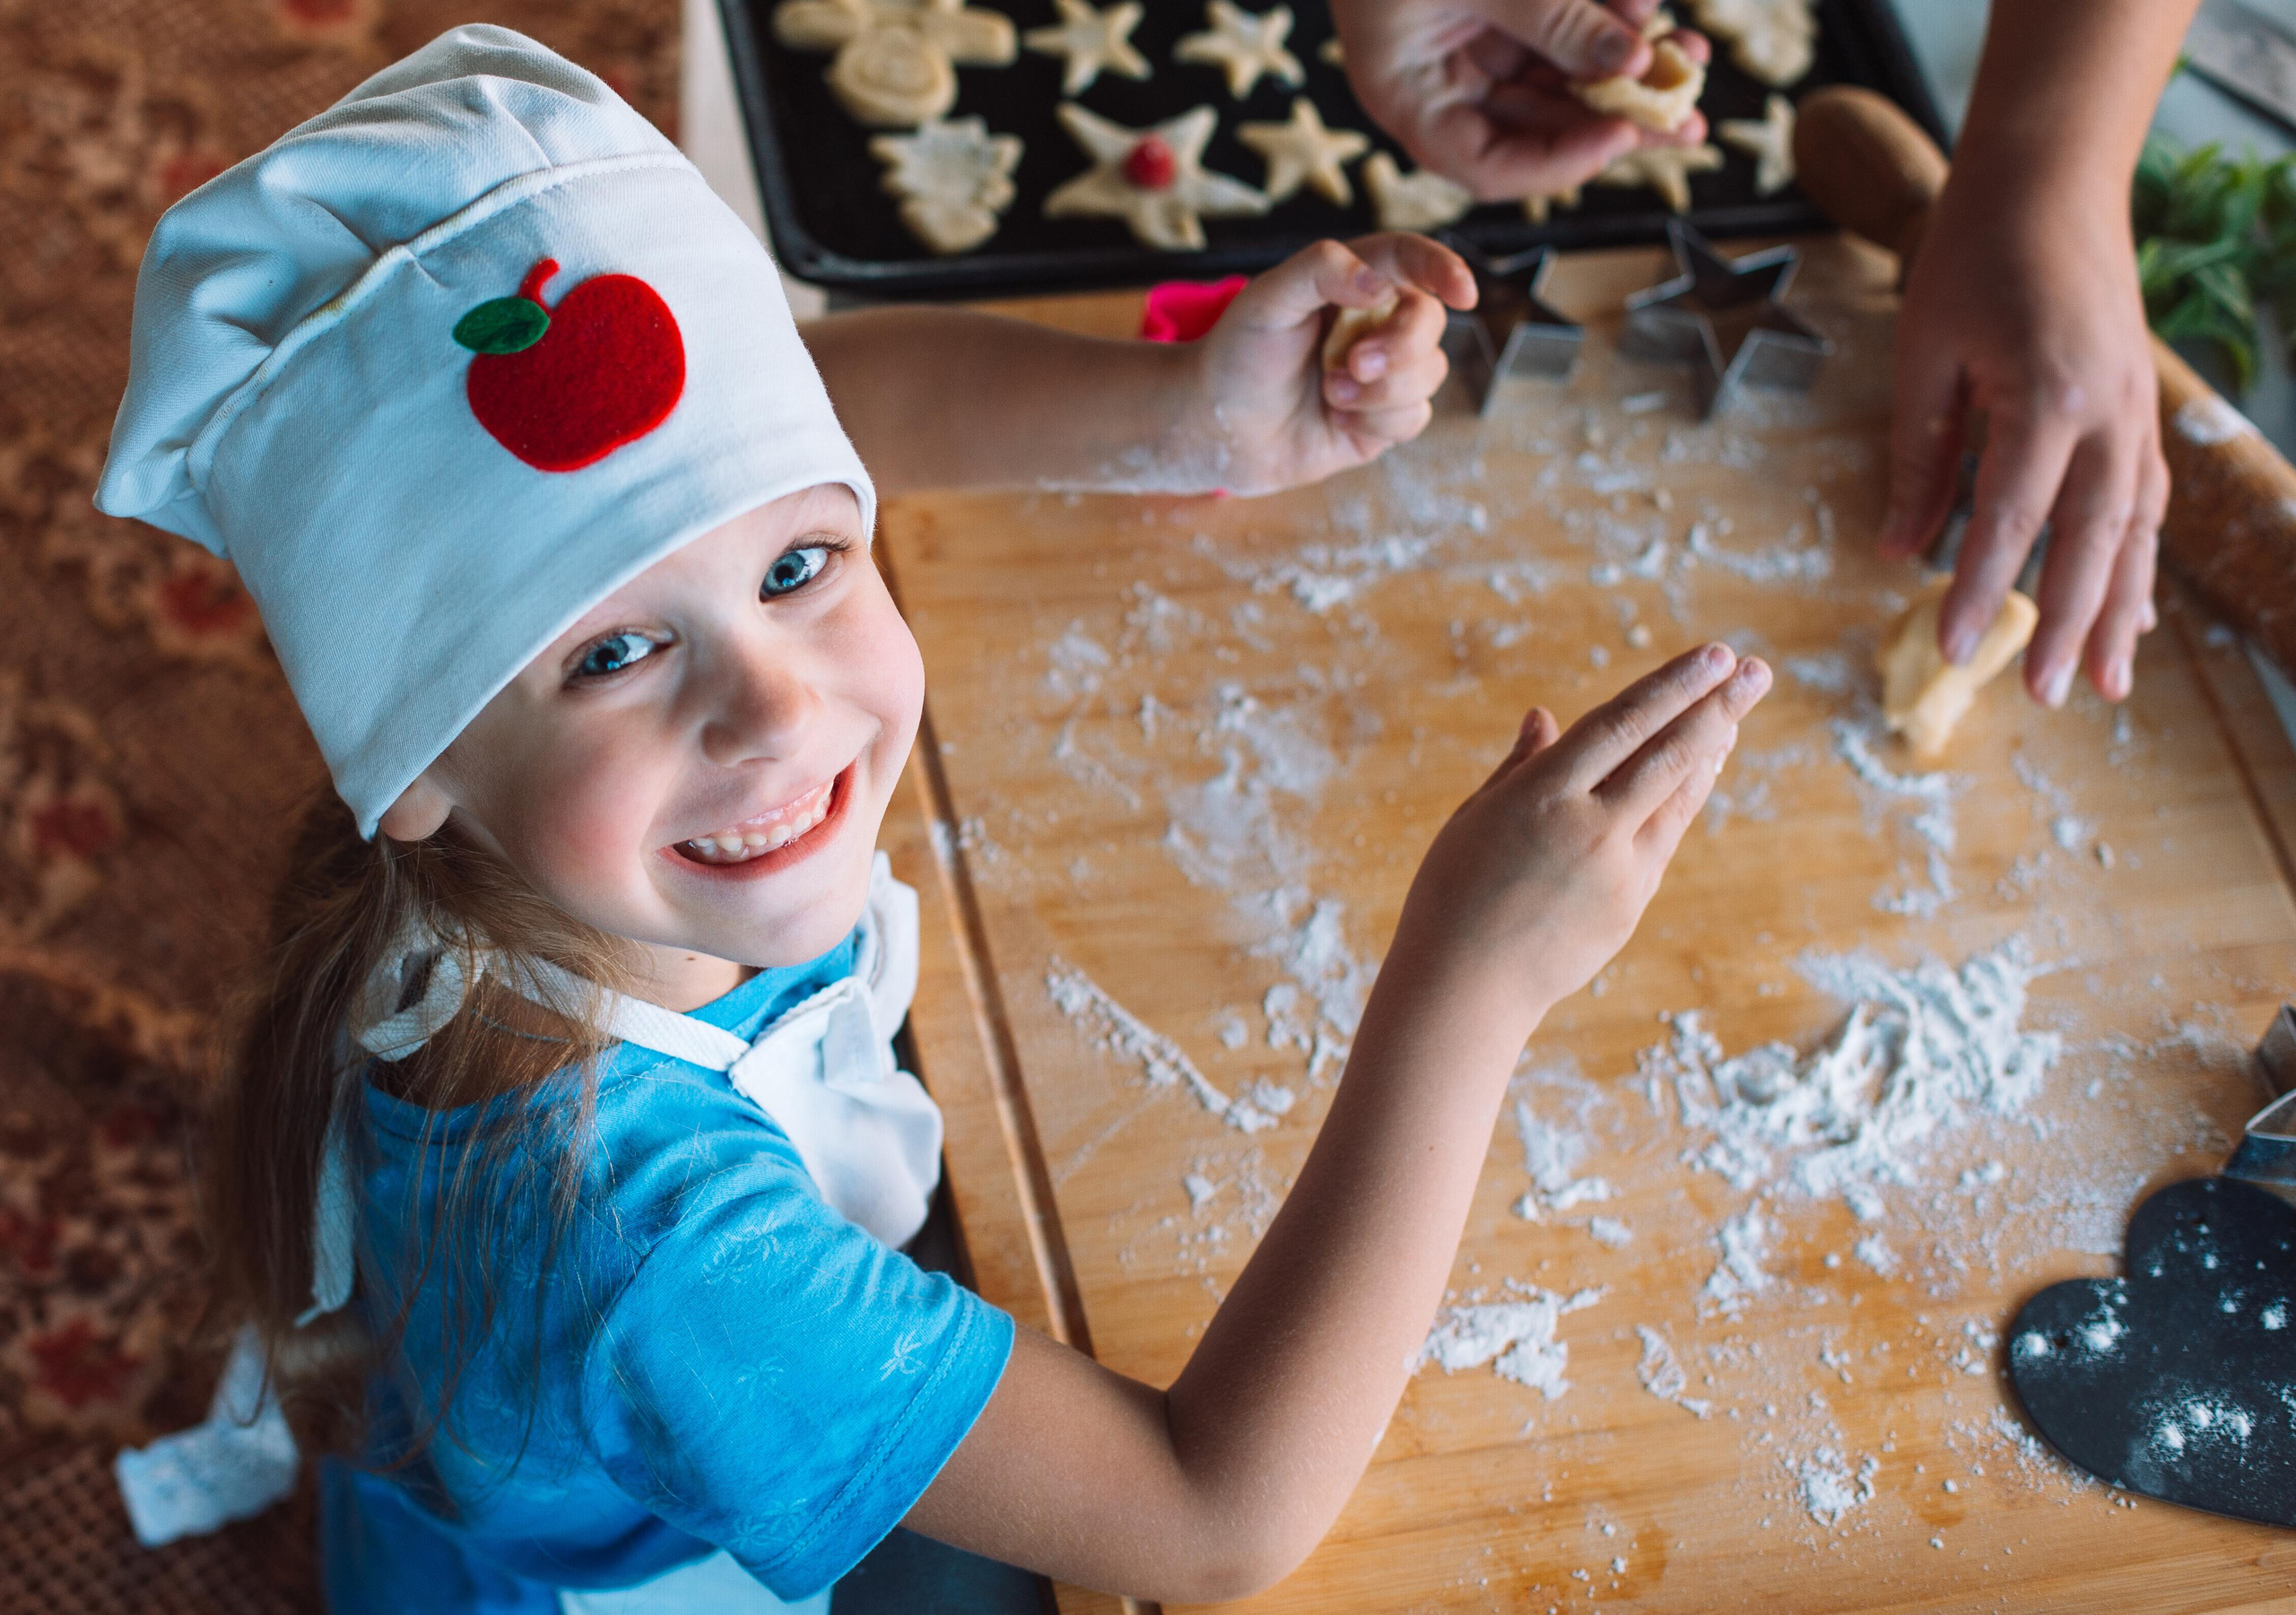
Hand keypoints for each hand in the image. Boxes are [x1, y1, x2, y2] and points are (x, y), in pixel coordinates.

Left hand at [1181, 233, 1475, 494]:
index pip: (1410, 261)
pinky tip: (1336, 420)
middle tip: (1352, 363)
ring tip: (1329, 393)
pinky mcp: (1383, 421)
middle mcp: (1376, 323)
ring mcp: (1384, 374)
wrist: (1214, 427)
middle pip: (1430, 321)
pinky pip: (1414, 418)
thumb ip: (1321, 270)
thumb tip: (1382, 284)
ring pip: (1429, 374)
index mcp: (1352, 281)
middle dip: (1400, 346)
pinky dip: (1374, 421)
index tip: (1465, 293)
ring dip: (1379, 390)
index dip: (1443, 269)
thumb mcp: (1267, 298)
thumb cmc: (1237, 354)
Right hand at [1327, 0, 1709, 200]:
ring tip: (1689, 55)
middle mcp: (1444, 84)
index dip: (1559, 163)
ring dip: (1625, 71)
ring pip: (1561, 81)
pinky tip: (1649, 12)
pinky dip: (1608, 25)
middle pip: (1538, 129)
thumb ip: (1554, 18)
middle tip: (1687, 124)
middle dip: (1616, 119)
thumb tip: (1636, 60)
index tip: (1623, 132)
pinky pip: (1564, 33)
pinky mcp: (1501, 10)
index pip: (1489, 166)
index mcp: (1410, 98)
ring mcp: (1474, 45)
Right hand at [1395, 643, 1770, 1028]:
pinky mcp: (1631, 904)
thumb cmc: (1453, 894)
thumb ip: (1522, 767)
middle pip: (1667, 754)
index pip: (1622, 723)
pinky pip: (1664, 836)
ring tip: (1737, 712)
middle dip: (1717, 707)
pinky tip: (1699, 771)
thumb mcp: (1476, 817)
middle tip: (1756, 669)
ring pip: (1675, 796)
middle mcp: (1589, 827)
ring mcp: (1617, 869)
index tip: (1715, 655)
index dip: (1673, 685)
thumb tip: (1546, 717)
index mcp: (1541, 795)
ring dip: (1710, 750)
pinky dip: (1685, 797)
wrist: (1464, 987)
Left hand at [1878, 176, 2166, 706]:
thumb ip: (1919, 457)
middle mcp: (2107, 412)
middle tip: (2043, 695)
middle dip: (2068, 623)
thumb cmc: (1970, 260)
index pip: (2009, 517)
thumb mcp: (1924, 356)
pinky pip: (2147, 500)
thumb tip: (1900, 551)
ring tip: (2106, 683)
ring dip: (2120, 609)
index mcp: (2044, 397)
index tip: (1955, 650)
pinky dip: (2139, 560)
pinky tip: (2132, 612)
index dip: (1982, 590)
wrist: (2050, 183)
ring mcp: (2136, 410)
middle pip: (2091, 538)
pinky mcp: (2142, 408)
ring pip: (2134, 528)